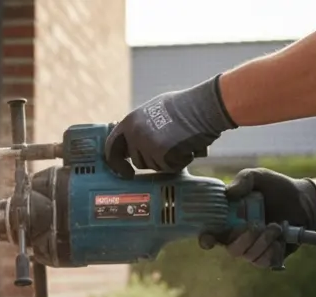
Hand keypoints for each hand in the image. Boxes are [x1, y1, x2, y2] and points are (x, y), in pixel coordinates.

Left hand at [104, 76, 236, 178]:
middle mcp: (134, 133)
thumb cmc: (184, 106)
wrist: (202, 106)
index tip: (125, 172)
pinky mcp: (161, 153)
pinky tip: (187, 148)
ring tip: (180, 143)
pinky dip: (179, 162)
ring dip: (167, 161)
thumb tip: (132, 141)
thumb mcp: (153, 110)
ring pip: (154, 166)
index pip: (112, 147)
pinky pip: (168, 167)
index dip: (117, 162)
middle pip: (137, 161)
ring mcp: (146, 144)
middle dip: (152, 160)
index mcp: (129, 121)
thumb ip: (140, 126)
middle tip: (168, 151)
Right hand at [200, 168, 315, 267]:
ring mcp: (254, 249)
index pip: (210, 236)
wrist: (304, 200)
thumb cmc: (276, 188)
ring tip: (275, 226)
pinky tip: (280, 238)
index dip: (206, 240)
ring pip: (248, 256)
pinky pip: (263, 262)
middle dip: (244, 239)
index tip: (209, 239)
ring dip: (262, 242)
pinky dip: (271, 250)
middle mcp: (238, 238)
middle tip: (257, 224)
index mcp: (229, 221)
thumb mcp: (258, 177)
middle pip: (231, 249)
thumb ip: (243, 180)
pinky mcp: (269, 257)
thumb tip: (228, 193)